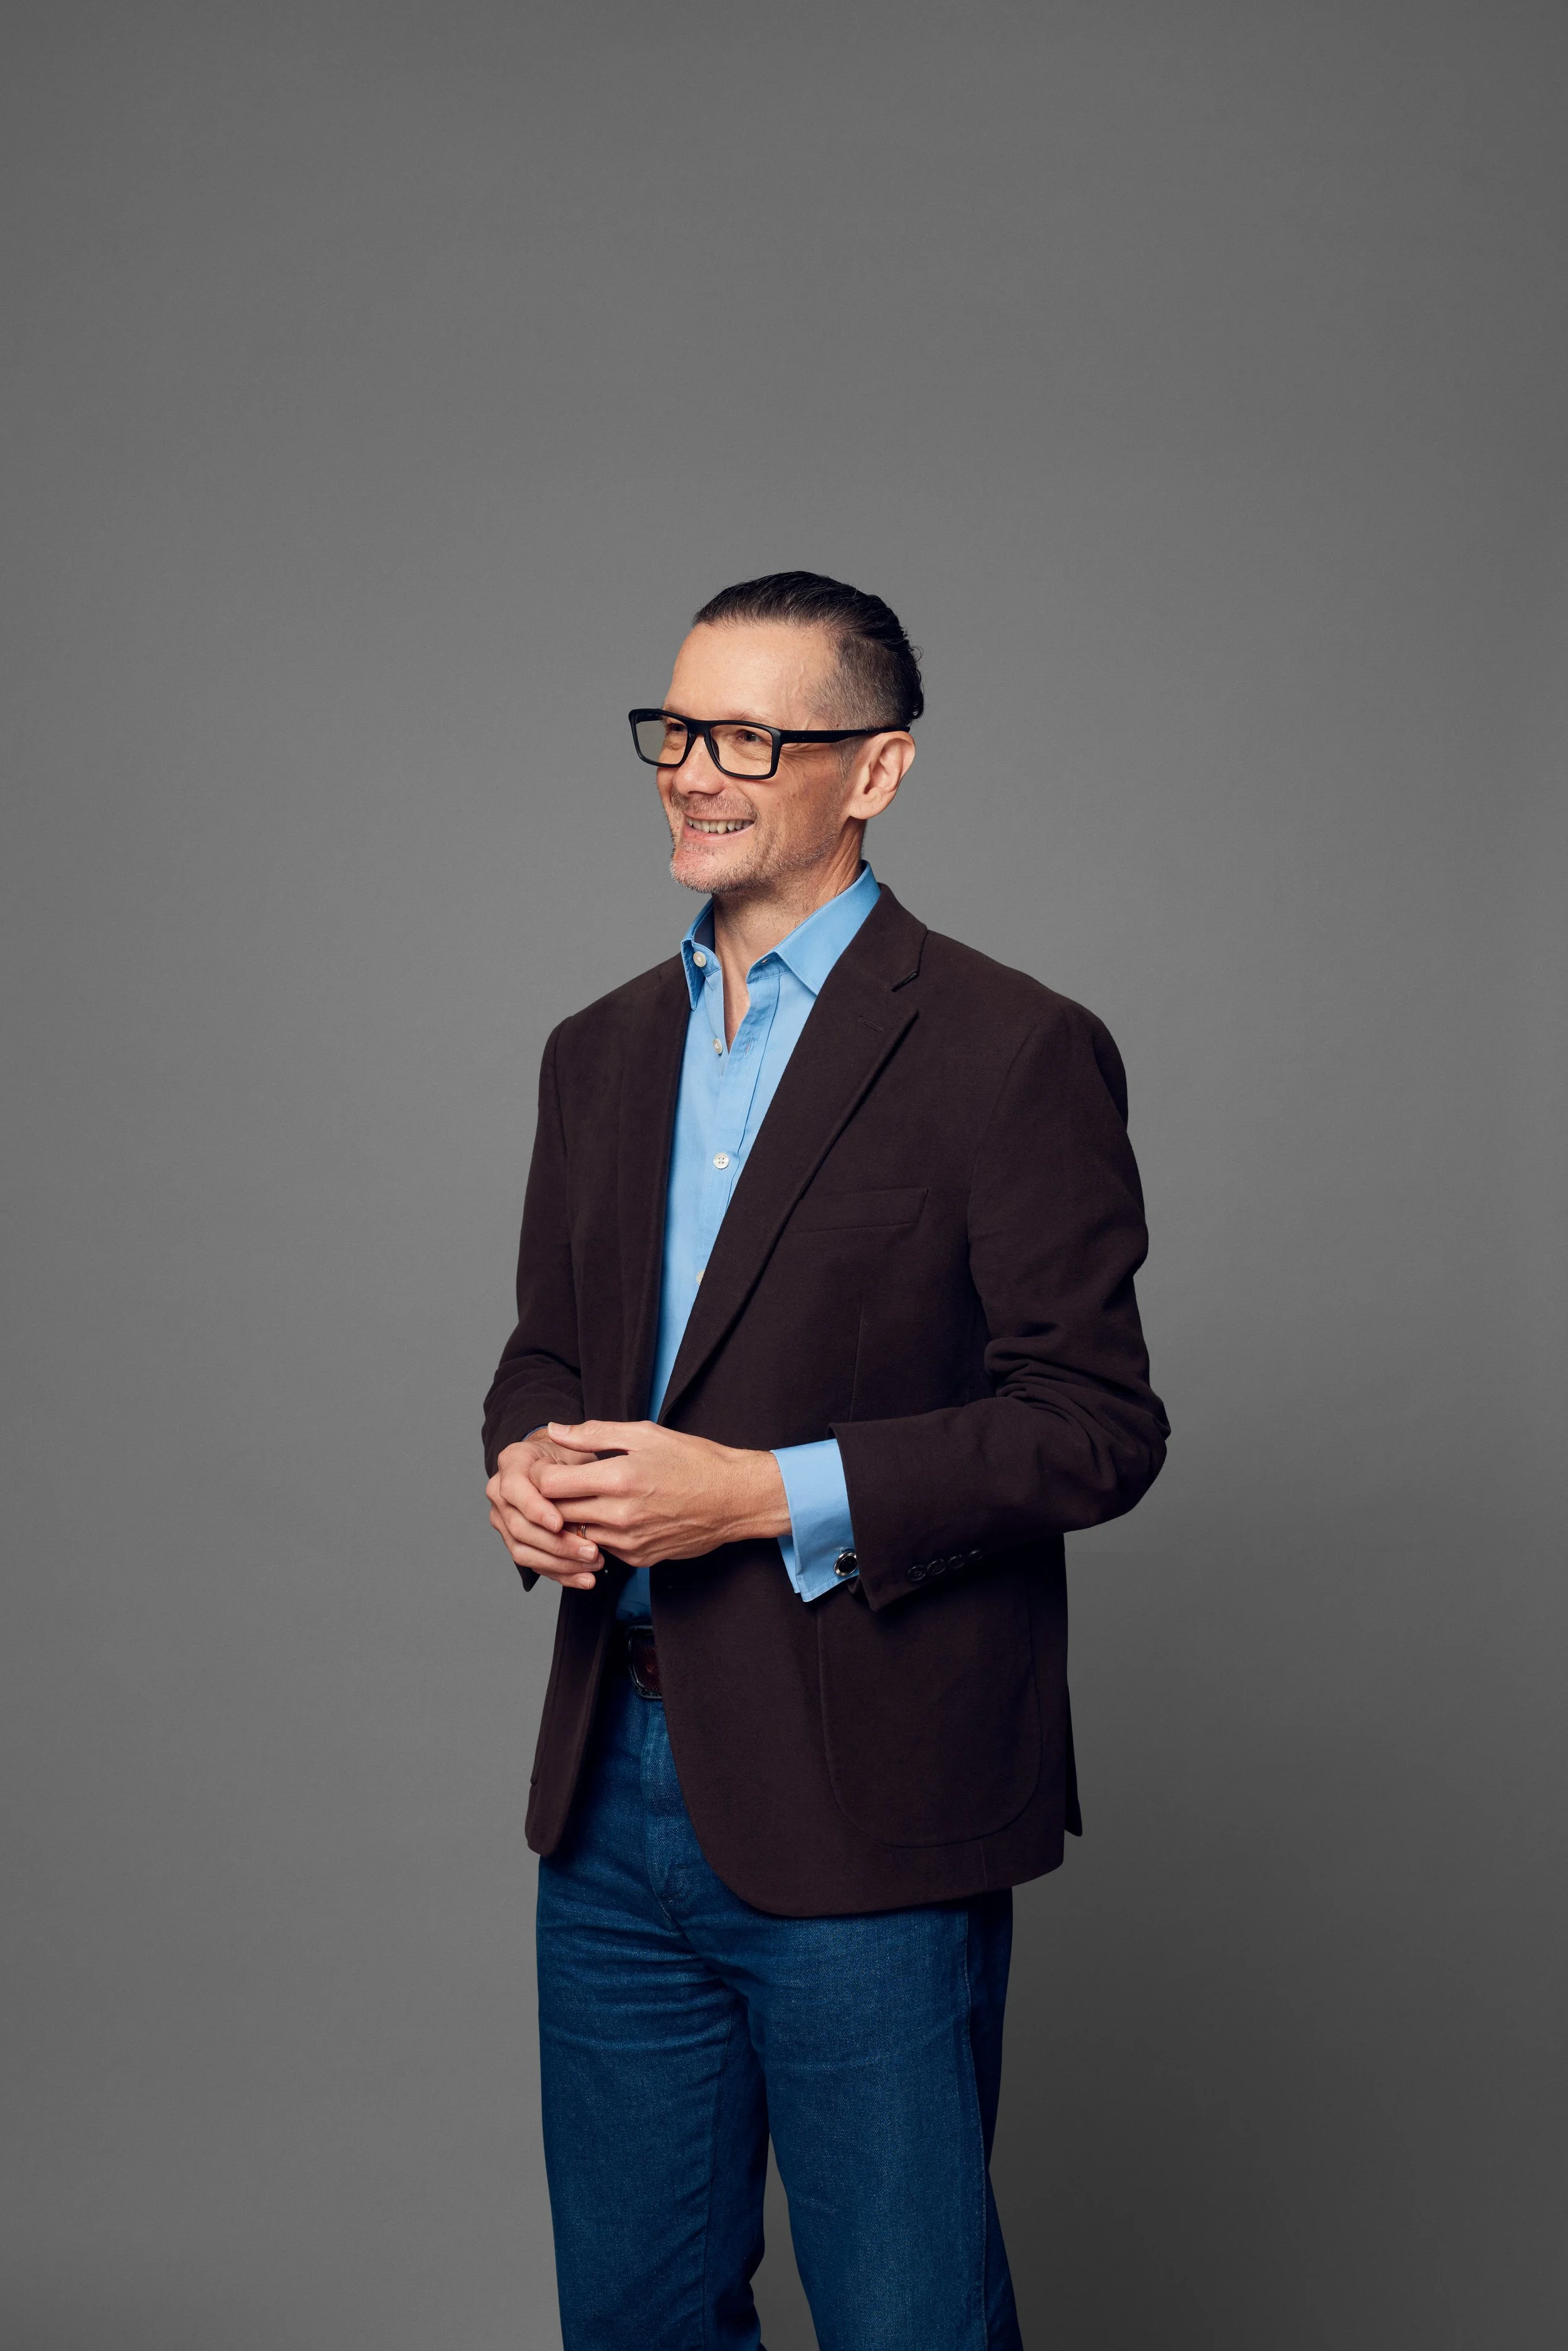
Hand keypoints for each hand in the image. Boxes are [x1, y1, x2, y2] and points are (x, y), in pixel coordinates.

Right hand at [487, 1434, 606, 1589]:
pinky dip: (561, 1574)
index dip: (534, 1508)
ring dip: (560, 1563)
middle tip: (590, 1550)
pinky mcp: (517, 1541)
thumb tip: (560, 1433)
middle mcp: (500, 1493)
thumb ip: (571, 1441)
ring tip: (594, 1566)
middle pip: (518, 1526)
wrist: (562, 1468)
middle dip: (555, 1543)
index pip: (513, 1489)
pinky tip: (585, 1579)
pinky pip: (534, 1563)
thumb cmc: (571, 1456)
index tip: (559, 1522)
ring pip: (523, 1550)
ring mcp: (505, 1520)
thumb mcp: (576, 1444)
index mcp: (511, 1463)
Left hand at [533, 1421, 789, 1570]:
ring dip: (575, 1518)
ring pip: (578, 1534)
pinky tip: (613, 1514)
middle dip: (551, 1499)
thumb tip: (556, 1430)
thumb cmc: (694, 1460)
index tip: (546, 1467)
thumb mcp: (645, 1434)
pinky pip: (603, 1548)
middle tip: (559, 1482)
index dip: (540, 1476)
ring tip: (587, 1497)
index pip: (550, 1485)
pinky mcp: (640, 1558)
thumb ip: (594, 1433)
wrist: (735, 1499)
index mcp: (618, 1478)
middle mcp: (620, 1515)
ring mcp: (629, 1541)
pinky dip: (600, 1533)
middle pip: (558, 1513)